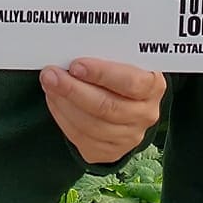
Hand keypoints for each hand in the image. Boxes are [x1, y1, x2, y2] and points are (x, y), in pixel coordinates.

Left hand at [40, 58, 165, 162]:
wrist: (129, 103)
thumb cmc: (123, 73)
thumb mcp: (125, 60)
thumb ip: (108, 56)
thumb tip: (74, 50)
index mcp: (154, 86)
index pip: (131, 82)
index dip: (102, 74)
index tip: (76, 64)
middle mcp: (145, 114)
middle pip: (107, 106)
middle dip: (74, 90)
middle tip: (51, 74)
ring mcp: (129, 137)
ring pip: (91, 125)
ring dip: (64, 103)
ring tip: (49, 84)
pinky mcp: (110, 152)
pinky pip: (81, 138)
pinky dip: (63, 117)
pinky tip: (54, 100)